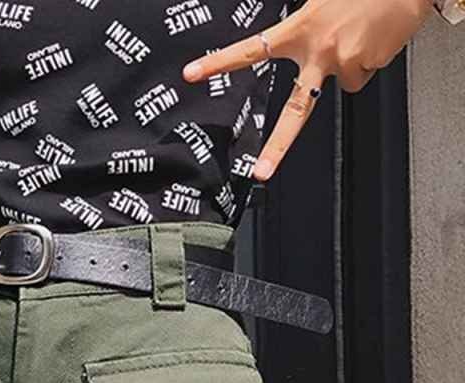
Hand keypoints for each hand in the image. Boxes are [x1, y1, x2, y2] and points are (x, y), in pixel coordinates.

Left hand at [182, 0, 435, 180]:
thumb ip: (304, 25)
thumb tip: (301, 42)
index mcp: (300, 30)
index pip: (250, 50)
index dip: (219, 62)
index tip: (192, 74)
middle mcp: (318, 53)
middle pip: (295, 111)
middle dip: (277, 147)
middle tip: (260, 173)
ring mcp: (342, 64)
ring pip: (340, 81)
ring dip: (348, 61)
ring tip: (359, 32)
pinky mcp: (366, 68)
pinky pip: (360, 74)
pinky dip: (366, 59)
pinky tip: (372, 37)